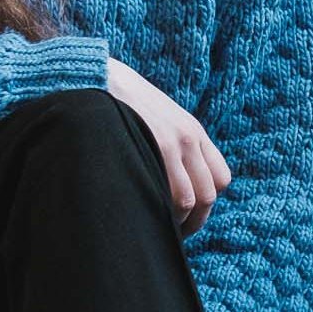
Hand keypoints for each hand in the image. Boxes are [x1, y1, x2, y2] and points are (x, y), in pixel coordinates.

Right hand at [103, 57, 231, 235]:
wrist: (93, 78)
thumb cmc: (116, 106)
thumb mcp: (154, 119)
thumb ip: (168, 146)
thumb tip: (167, 182)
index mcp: (193, 132)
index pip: (219, 179)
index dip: (205, 203)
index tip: (185, 215)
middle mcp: (190, 137)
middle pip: (208, 194)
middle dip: (193, 220)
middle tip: (171, 233)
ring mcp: (175, 142)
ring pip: (191, 200)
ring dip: (176, 222)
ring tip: (155, 227)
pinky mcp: (158, 145)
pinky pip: (172, 194)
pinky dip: (164, 212)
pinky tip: (146, 214)